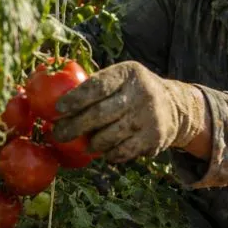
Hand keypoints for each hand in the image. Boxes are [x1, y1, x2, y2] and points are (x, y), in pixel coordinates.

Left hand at [53, 61, 206, 162]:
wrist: (174, 106)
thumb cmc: (133, 91)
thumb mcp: (121, 78)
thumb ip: (95, 85)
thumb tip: (53, 100)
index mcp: (128, 73)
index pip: (97, 87)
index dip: (75, 99)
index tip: (57, 110)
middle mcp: (141, 93)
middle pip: (100, 114)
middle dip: (75, 126)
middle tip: (59, 134)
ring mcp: (149, 116)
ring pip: (110, 136)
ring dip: (92, 143)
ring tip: (85, 144)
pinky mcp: (154, 137)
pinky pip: (123, 151)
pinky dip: (110, 154)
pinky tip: (105, 152)